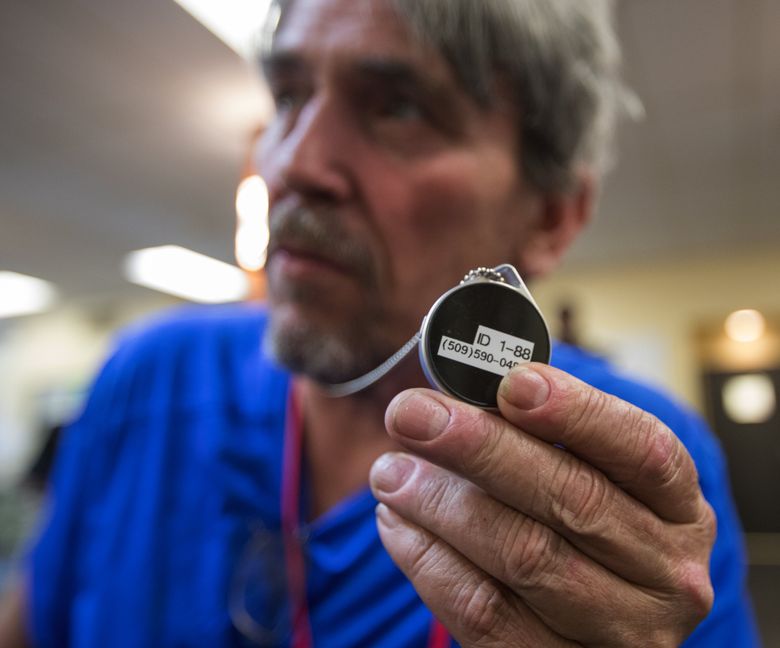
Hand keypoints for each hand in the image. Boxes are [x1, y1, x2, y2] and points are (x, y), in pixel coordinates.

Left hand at [370, 363, 714, 646]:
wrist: (591, 618)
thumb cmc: (579, 518)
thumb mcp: (589, 475)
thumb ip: (539, 434)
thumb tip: (459, 394)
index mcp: (680, 509)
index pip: (642, 450)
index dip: (576, 412)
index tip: (510, 383)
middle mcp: (666, 575)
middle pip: (572, 501)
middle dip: (480, 449)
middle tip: (412, 414)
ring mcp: (620, 632)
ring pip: (523, 556)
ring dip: (441, 504)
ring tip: (390, 470)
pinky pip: (483, 610)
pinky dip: (428, 559)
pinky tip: (398, 522)